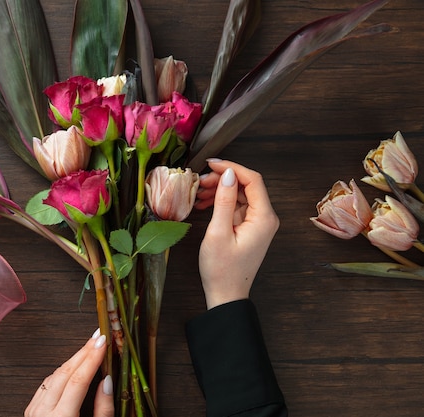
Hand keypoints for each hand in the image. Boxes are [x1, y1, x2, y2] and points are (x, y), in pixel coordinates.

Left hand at [24, 329, 113, 416]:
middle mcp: (44, 411)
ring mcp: (35, 409)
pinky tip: (74, 364)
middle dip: (84, 352)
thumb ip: (103, 410)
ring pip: (55, 375)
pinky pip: (47, 383)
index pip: (79, 381)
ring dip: (74, 359)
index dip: (92, 359)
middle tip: (99, 337)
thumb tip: (107, 382)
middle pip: (65, 373)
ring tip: (90, 347)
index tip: (103, 342)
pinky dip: (62, 371)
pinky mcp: (32, 408)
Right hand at [195, 159, 278, 308]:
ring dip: (219, 190)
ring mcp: (258, 223)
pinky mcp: (249, 228)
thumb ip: (224, 201)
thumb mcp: (218, 232)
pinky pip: (236, 206)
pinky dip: (220, 202)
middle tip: (199, 182)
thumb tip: (228, 174)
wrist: (226, 295)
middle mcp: (265, 218)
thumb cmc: (221, 270)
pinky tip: (203, 204)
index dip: (231, 167)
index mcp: (263, 218)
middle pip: (245, 185)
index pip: (252, 180)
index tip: (210, 164)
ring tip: (197, 194)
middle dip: (222, 179)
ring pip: (239, 194)